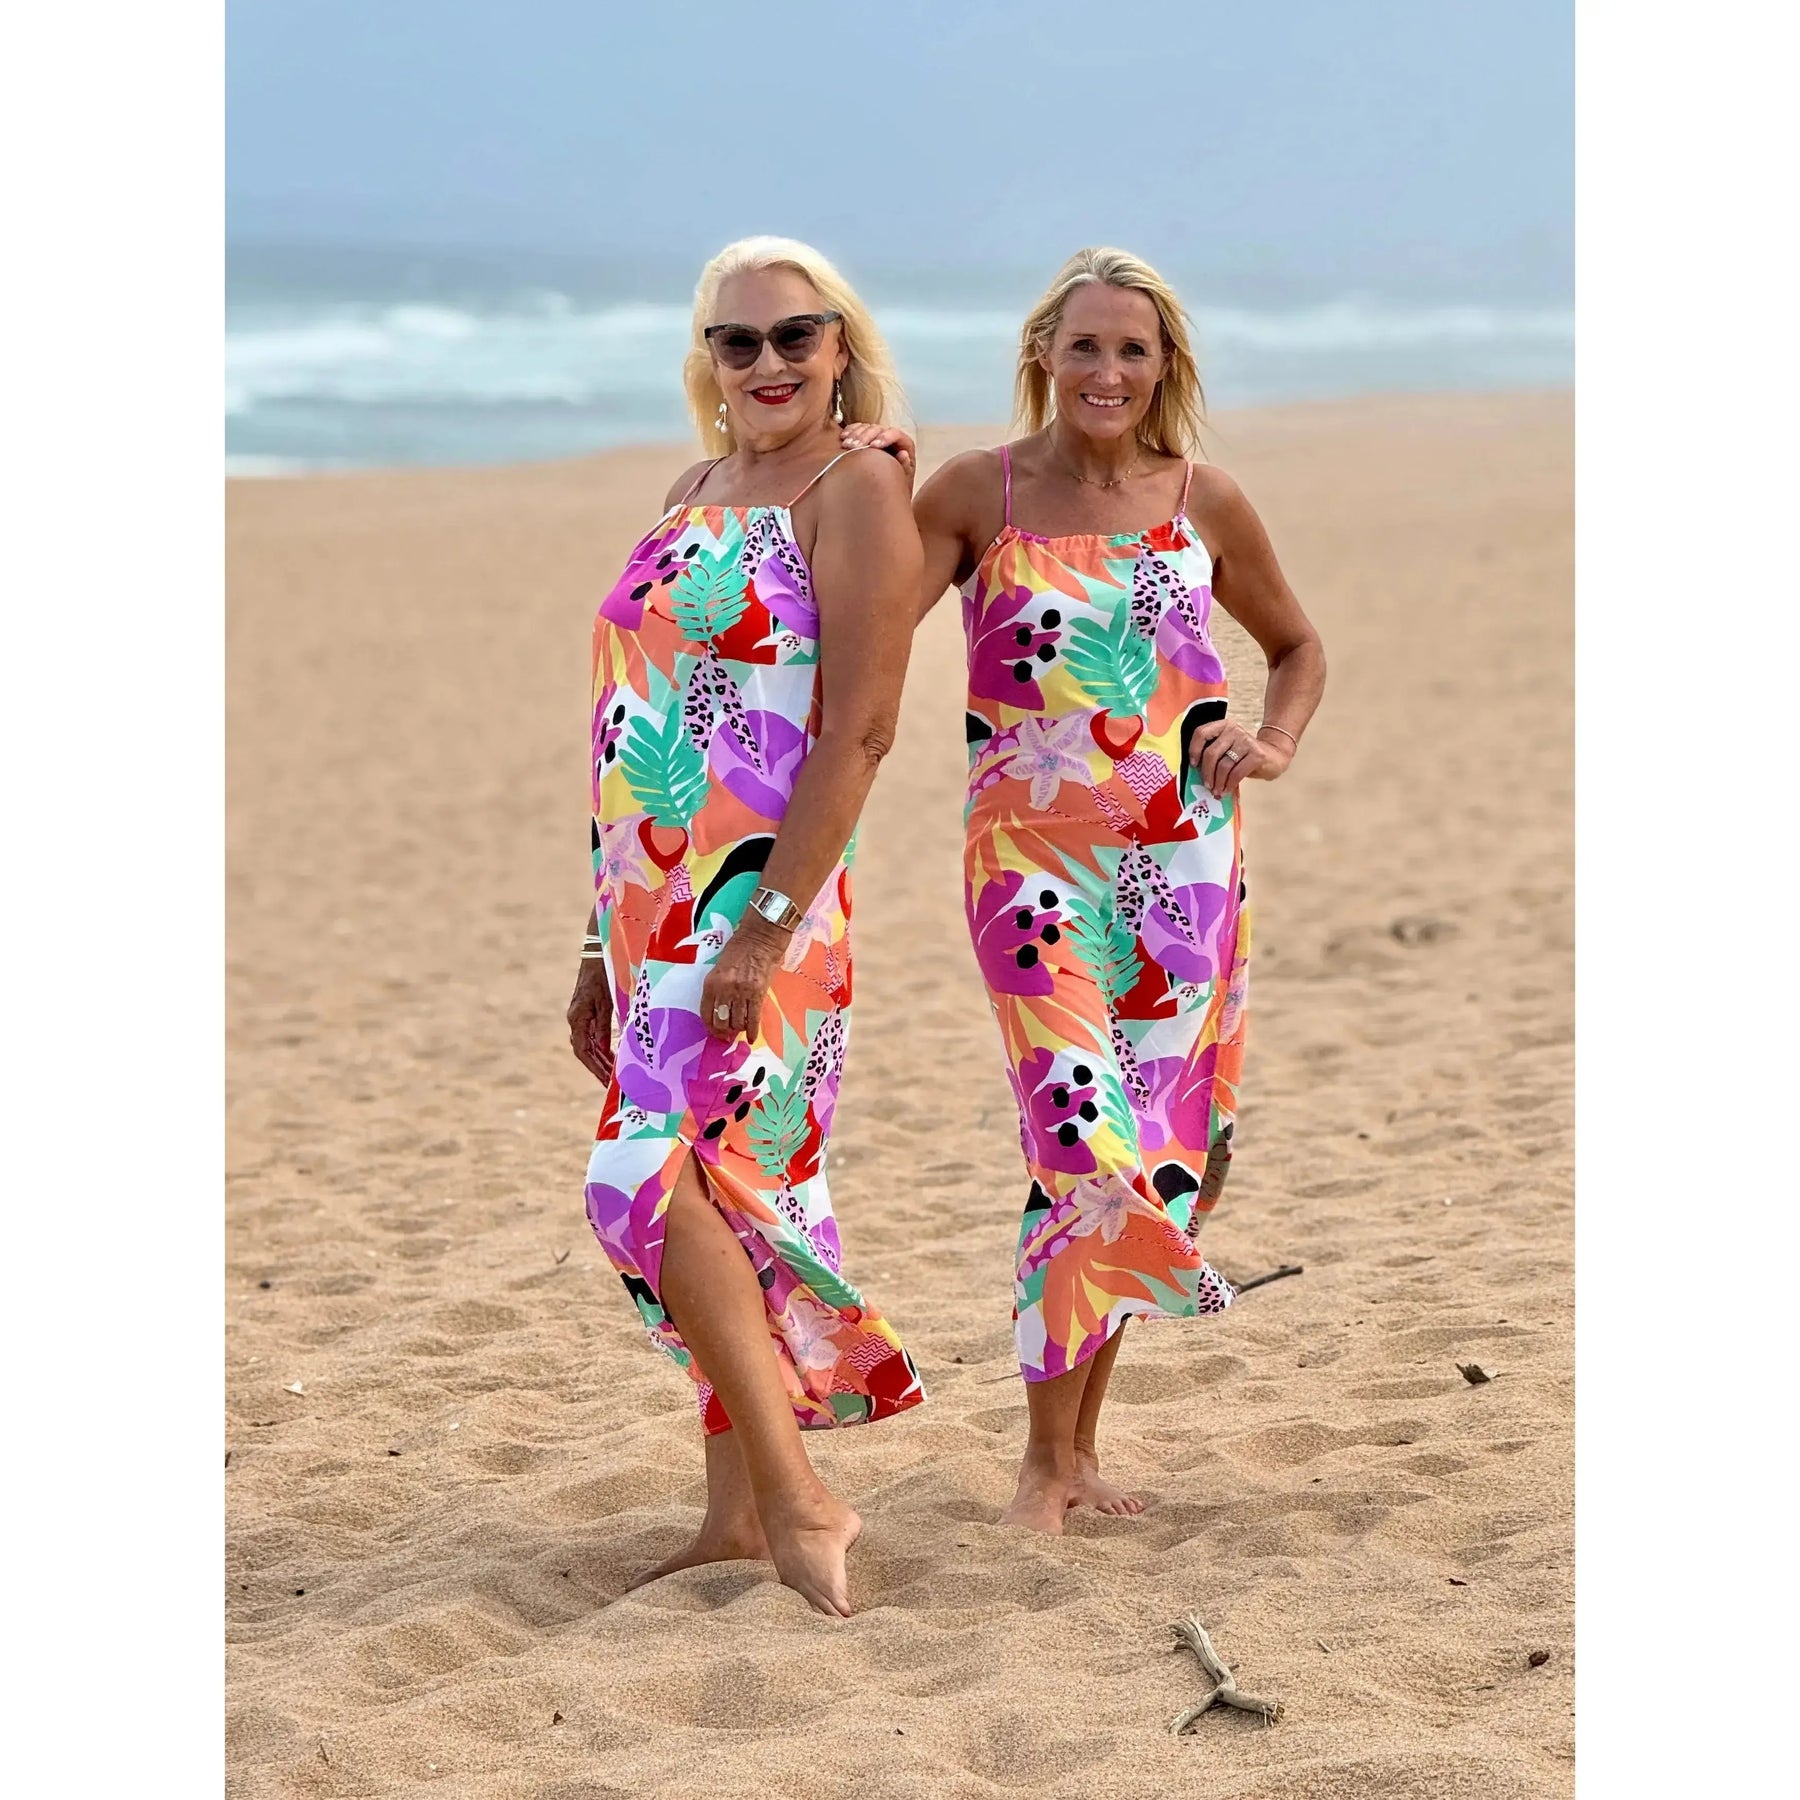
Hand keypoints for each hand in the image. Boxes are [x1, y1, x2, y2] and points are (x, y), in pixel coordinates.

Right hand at [567, 957, 615, 1083]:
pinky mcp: (587, 1013)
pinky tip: (613, 1057)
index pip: (582, 1050)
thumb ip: (604, 1024)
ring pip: (588, 1046)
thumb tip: (604, 1048)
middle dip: (599, 1068)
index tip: (606, 1081)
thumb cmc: (604, 972)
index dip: (595, 1067)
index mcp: (578, 1017)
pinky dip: (602, 1049)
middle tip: (613, 1085)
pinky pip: (592, 1036)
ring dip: (600, 1061)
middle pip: (585, 1051)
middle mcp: (576, 1019)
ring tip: (614, 1077)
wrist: (598, 952)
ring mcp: (580, 1016)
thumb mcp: (607, 999)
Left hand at [699, 919, 784, 1041]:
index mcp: (711, 982)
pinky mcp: (758, 994)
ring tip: (739, 1030)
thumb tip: (720, 1009)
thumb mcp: (720, 967)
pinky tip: (751, 1037)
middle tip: (726, 1035)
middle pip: (721, 1021)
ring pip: (737, 1022)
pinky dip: (752, 1031)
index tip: (713, 1031)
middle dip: (723, 1031)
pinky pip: (754, 1018)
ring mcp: (742, 992)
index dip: (709, 1026)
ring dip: (738, 1029)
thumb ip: (718, 987)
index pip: (706, 1012)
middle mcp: (725, 989)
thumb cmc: (739, 948)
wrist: (761, 938)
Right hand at [840, 421, 915, 479]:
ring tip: (846, 445)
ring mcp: (878, 436)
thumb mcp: (903, 480)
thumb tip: (903, 453)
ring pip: (867, 428)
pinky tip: (843, 437)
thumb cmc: (897, 485)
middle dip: (865, 437)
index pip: (895, 434)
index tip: (873, 446)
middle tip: (854, 446)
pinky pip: (858, 429)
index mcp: (903, 444)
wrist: (886, 491)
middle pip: (878, 429)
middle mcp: (891, 437)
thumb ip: (904, 467)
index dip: (884, 437)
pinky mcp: (867, 437)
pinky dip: (850, 431)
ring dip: (855, 435)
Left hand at [1189, 719, 1291, 797]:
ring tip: (1217, 791)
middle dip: (1206, 773)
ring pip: (1223, 765)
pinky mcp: (1257, 754)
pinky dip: (1229, 785)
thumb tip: (1196, 774)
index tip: (1193, 765)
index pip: (1201, 733)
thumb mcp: (1227, 749)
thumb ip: (1214, 754)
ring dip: (1218, 782)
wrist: (1273, 756)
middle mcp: (1234, 730)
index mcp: (1223, 726)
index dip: (1194, 750)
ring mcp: (1246, 741)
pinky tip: (1227, 790)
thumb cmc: (1244, 755)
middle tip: (1207, 786)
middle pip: (1211, 753)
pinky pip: (1236, 773)